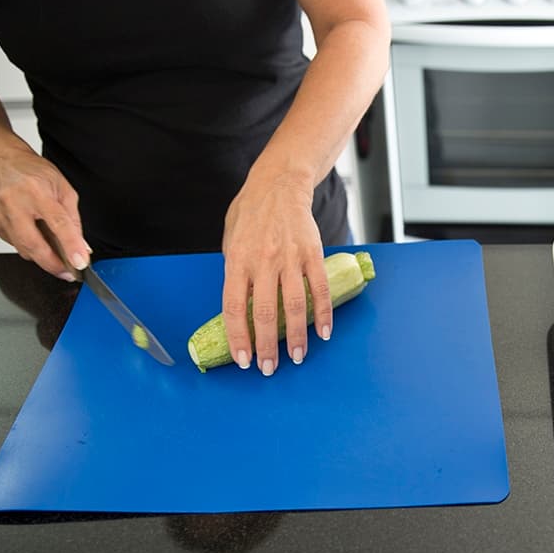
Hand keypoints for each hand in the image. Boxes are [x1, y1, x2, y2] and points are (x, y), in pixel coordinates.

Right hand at [0, 144, 90, 279]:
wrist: (0, 159)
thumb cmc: (32, 171)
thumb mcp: (63, 187)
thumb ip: (73, 218)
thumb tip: (81, 246)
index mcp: (36, 192)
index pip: (58, 223)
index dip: (70, 246)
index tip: (80, 262)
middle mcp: (15, 204)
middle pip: (34, 244)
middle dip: (53, 265)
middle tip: (68, 273)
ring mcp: (0, 215)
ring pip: (24, 249)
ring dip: (43, 258)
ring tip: (57, 257)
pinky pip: (15, 245)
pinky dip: (30, 248)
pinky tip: (37, 240)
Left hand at [221, 173, 331, 376]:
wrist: (279, 183)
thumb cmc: (250, 212)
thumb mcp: (229, 239)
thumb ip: (234, 271)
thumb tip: (241, 303)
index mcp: (237, 260)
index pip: (235, 307)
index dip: (238, 337)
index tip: (243, 359)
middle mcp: (263, 261)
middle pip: (266, 314)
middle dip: (267, 346)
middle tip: (269, 368)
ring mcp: (290, 258)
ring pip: (294, 306)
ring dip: (297, 337)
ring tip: (298, 358)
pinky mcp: (312, 254)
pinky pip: (319, 288)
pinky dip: (323, 313)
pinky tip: (323, 332)